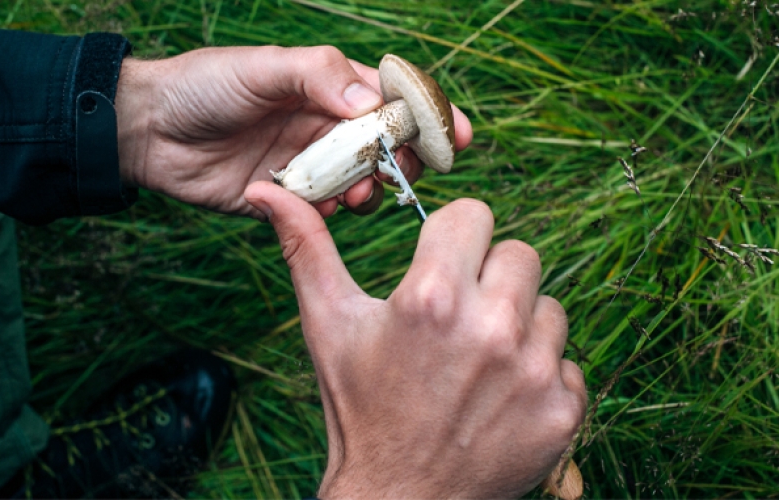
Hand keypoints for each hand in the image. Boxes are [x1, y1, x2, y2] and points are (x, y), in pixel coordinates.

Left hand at [115, 46, 472, 219]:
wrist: (151, 132)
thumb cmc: (205, 85)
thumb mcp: (263, 67)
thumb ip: (319, 76)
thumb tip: (374, 102)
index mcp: (329, 88)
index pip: (393, 100)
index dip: (428, 117)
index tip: (457, 137)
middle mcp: (327, 127)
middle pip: (387, 147)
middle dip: (402, 161)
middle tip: (399, 172)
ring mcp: (311, 165)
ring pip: (362, 183)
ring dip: (369, 190)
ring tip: (356, 192)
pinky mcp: (290, 199)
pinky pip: (325, 212)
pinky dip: (331, 213)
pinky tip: (318, 208)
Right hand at [243, 181, 586, 498]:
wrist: (397, 498)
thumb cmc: (359, 407)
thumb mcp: (329, 325)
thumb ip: (307, 248)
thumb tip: (266, 190)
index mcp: (431, 298)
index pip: (474, 215)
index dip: (453, 239)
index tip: (440, 265)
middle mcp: (490, 328)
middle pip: (518, 254)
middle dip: (489, 277)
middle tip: (458, 319)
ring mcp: (534, 371)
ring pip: (547, 307)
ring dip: (518, 327)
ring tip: (477, 363)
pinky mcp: (561, 410)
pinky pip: (567, 361)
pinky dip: (541, 376)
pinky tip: (501, 398)